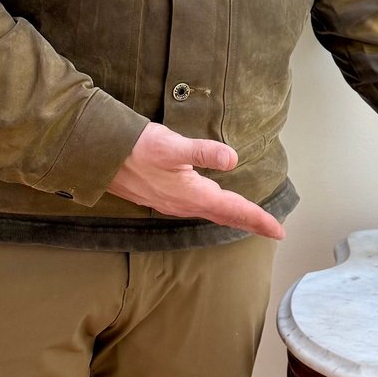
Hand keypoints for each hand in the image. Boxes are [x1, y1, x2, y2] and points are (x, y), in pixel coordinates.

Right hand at [107, 124, 285, 238]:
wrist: (98, 155)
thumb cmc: (135, 148)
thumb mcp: (171, 145)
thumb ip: (203, 152)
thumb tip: (232, 159)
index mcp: (192, 195)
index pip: (234, 210)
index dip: (258, 220)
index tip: (279, 231)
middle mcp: (184, 204)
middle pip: (225, 216)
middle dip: (250, 221)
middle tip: (272, 229)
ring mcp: (171, 202)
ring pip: (211, 213)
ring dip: (232, 217)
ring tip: (249, 218)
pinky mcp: (162, 196)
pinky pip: (197, 208)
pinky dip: (214, 209)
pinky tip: (213, 202)